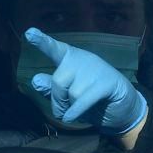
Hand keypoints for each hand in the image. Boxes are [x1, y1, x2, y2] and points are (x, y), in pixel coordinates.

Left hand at [24, 27, 147, 135]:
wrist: (124, 108)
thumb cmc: (92, 100)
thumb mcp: (67, 96)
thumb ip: (51, 88)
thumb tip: (35, 80)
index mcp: (71, 59)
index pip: (55, 49)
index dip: (42, 42)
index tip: (29, 33)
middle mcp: (83, 60)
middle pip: (58, 80)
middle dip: (57, 100)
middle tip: (62, 111)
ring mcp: (97, 69)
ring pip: (71, 93)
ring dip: (69, 109)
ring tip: (76, 113)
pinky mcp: (108, 83)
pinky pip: (83, 99)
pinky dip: (75, 112)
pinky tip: (71, 119)